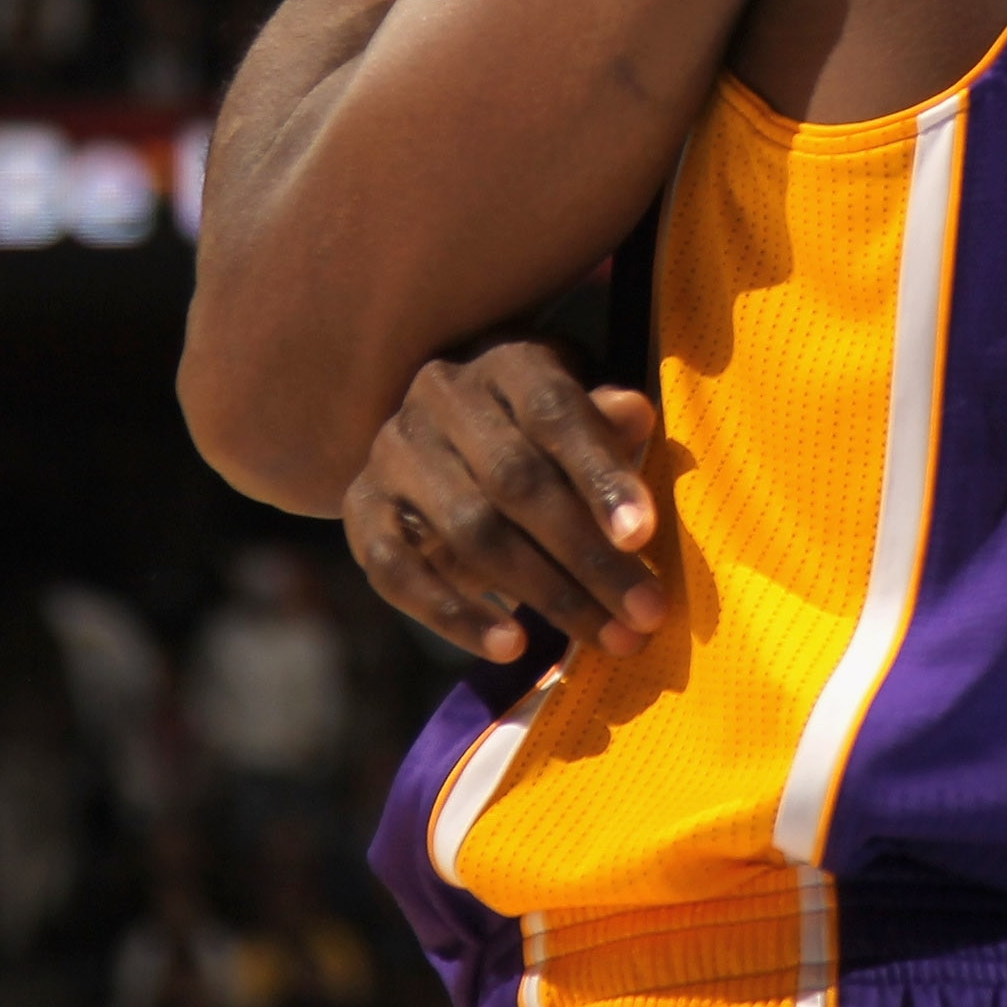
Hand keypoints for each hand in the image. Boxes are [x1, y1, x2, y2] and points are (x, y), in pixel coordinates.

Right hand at [344, 335, 666, 662]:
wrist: (441, 443)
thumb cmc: (536, 432)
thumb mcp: (578, 417)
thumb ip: (606, 424)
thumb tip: (633, 414)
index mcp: (507, 361)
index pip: (555, 412)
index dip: (600, 474)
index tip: (644, 536)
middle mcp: (442, 395)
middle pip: (516, 480)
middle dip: (587, 556)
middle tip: (644, 615)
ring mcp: (395, 451)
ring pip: (469, 530)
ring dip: (543, 593)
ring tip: (602, 637)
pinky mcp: (363, 507)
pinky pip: (399, 571)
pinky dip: (455, 615)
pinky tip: (511, 645)